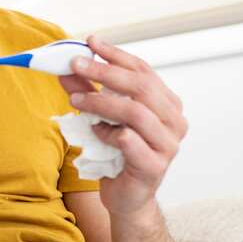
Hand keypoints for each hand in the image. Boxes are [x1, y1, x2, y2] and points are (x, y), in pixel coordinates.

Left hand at [57, 35, 187, 216]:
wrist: (128, 199)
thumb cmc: (118, 156)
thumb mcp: (102, 118)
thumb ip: (89, 92)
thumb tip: (67, 67)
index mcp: (167, 104)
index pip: (143, 71)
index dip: (117, 55)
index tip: (91, 42)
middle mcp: (175, 121)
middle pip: (141, 87)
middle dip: (105, 72)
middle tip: (76, 64)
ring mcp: (168, 145)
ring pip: (135, 112)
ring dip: (101, 101)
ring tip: (76, 99)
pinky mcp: (154, 167)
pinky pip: (129, 141)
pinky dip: (108, 132)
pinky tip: (95, 132)